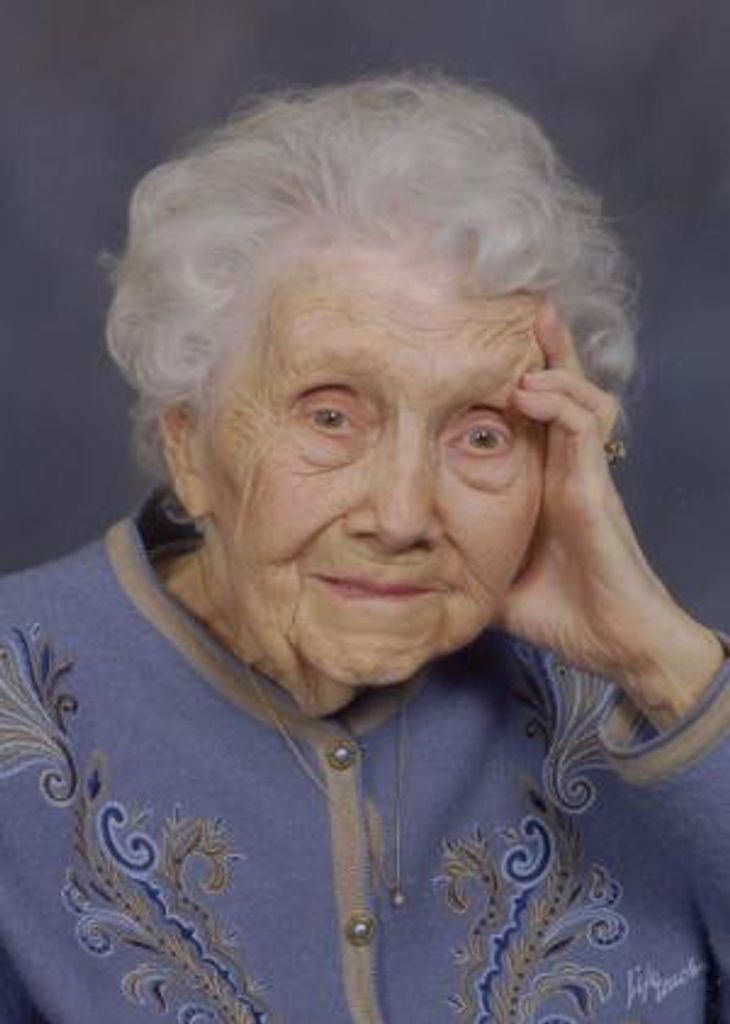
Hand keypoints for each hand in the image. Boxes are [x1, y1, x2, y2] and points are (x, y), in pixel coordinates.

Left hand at [497, 303, 723, 726]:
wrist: (618, 645)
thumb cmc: (568, 615)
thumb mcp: (499, 585)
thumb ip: (469, 568)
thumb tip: (419, 575)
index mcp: (547, 487)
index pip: (536, 420)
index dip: (522, 381)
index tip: (486, 349)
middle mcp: (568, 472)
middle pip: (564, 394)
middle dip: (548, 351)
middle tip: (524, 307)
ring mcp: (586, 477)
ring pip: (582, 399)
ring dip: (554, 368)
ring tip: (525, 344)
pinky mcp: (596, 489)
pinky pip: (584, 429)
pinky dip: (561, 403)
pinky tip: (531, 391)